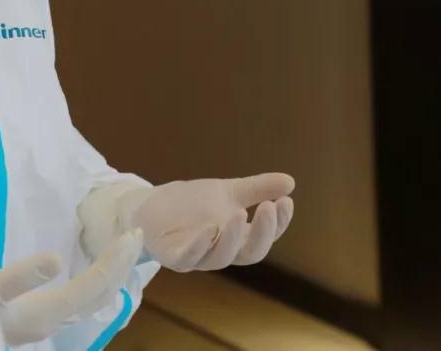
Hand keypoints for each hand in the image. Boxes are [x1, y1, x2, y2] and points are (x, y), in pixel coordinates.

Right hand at [0, 229, 142, 346]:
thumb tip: (58, 259)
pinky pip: (86, 301)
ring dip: (115, 272)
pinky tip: (99, 270)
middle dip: (123, 263)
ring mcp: (52, 322)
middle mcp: (56, 321)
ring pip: (97, 300)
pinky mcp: (45, 318)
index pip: (94, 285)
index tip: (131, 233)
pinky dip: (101, 281)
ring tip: (125, 247)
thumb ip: (20, 277)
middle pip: (102, 294)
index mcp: (46, 313)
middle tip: (137, 233)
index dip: (115, 259)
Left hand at [80, 174, 294, 273]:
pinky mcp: (173, 256)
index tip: (286, 201)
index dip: (278, 223)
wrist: (150, 204)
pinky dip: (199, 245)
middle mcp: (220, 251)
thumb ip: (255, 189)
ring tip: (239, 212)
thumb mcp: (226, 192)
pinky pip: (188, 258)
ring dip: (232, 237)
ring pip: (221, 256)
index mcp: (236, 238)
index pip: (265, 237)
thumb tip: (291, 181)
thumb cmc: (190, 203)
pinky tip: (207, 229)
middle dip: (262, 231)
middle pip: (249, 252)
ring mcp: (197, 256)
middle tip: (268, 206)